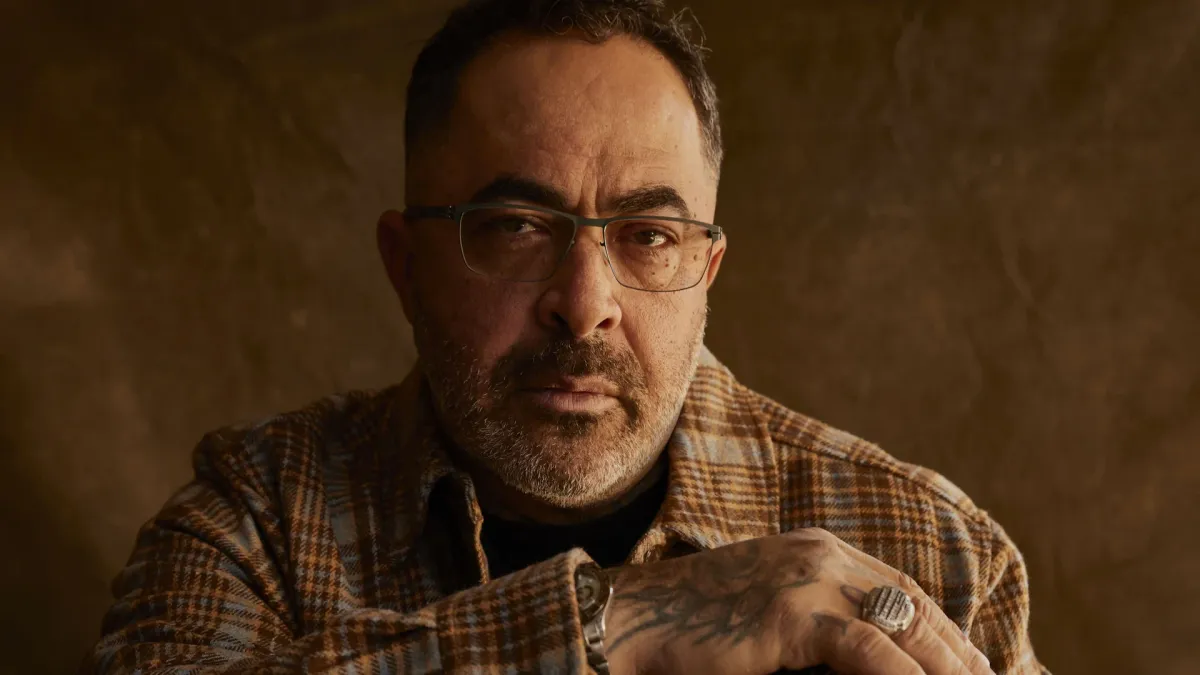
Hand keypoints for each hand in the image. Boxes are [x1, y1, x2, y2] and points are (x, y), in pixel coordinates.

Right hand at [603, 528, 993, 674]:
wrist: (633, 617)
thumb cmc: (692, 623)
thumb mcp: (764, 607)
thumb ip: (811, 618)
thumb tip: (857, 652)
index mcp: (816, 549)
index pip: (900, 588)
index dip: (941, 630)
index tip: (969, 665)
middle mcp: (820, 554)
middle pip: (911, 604)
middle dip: (956, 652)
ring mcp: (806, 580)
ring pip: (901, 624)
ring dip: (944, 667)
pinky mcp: (789, 613)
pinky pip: (865, 647)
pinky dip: (902, 674)